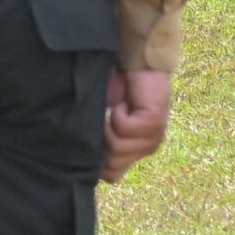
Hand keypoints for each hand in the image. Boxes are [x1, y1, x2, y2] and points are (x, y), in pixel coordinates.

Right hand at [103, 68, 171, 182]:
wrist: (132, 60)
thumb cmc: (111, 85)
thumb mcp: (98, 116)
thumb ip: (95, 138)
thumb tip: (81, 159)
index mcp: (132, 149)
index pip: (111, 174)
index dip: (96, 161)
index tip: (92, 135)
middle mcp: (144, 148)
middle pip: (110, 165)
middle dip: (100, 141)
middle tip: (104, 117)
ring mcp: (152, 138)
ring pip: (116, 148)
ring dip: (107, 125)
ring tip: (115, 107)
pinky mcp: (153, 124)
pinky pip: (123, 129)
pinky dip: (117, 113)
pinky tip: (124, 102)